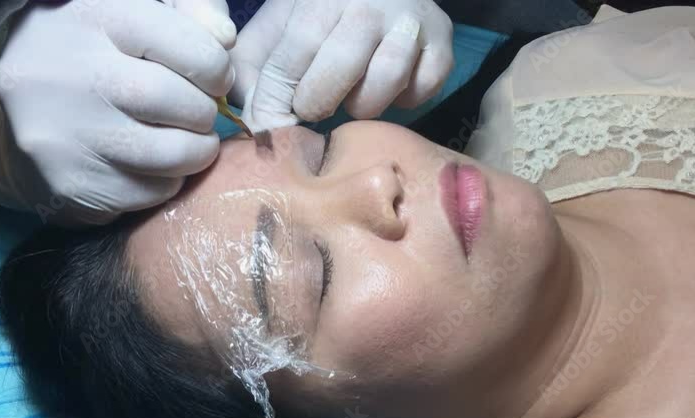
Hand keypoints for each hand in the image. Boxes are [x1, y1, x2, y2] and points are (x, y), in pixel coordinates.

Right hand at [0, 0, 236, 225]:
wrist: (19, 114)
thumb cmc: (95, 55)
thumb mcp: (134, 14)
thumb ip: (188, 12)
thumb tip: (225, 37)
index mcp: (90, 16)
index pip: (186, 45)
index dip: (216, 67)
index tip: (214, 78)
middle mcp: (69, 72)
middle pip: (176, 102)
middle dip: (203, 113)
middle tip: (200, 115)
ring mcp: (63, 132)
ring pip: (168, 155)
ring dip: (195, 153)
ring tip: (189, 141)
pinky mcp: (69, 182)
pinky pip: (148, 192)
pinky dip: (165, 182)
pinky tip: (152, 165)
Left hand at [230, 0, 453, 130]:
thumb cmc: (324, 15)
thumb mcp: (282, 25)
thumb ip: (256, 66)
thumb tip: (250, 120)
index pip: (295, 51)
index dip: (277, 96)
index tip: (267, 127)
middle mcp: (372, 2)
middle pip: (340, 69)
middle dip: (317, 101)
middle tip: (312, 106)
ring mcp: (412, 24)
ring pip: (384, 83)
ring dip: (361, 103)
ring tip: (351, 95)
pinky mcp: (443, 46)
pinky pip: (421, 91)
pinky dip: (403, 101)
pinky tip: (388, 88)